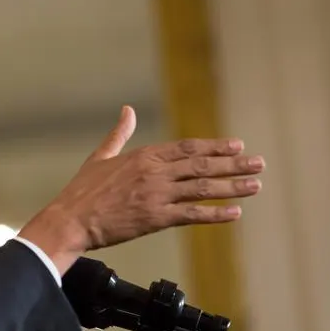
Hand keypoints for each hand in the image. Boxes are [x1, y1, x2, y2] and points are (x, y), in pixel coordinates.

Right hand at [19, 105, 264, 274]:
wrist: (71, 220)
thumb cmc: (82, 192)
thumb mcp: (100, 156)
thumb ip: (118, 134)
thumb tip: (127, 110)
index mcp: (143, 156)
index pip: (187, 147)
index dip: (214, 146)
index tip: (236, 146)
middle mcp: (154, 172)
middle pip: (201, 165)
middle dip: (233, 164)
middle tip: (257, 163)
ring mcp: (156, 195)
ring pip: (202, 188)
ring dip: (232, 186)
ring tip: (254, 184)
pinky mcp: (155, 218)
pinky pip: (192, 214)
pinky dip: (215, 213)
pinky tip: (234, 213)